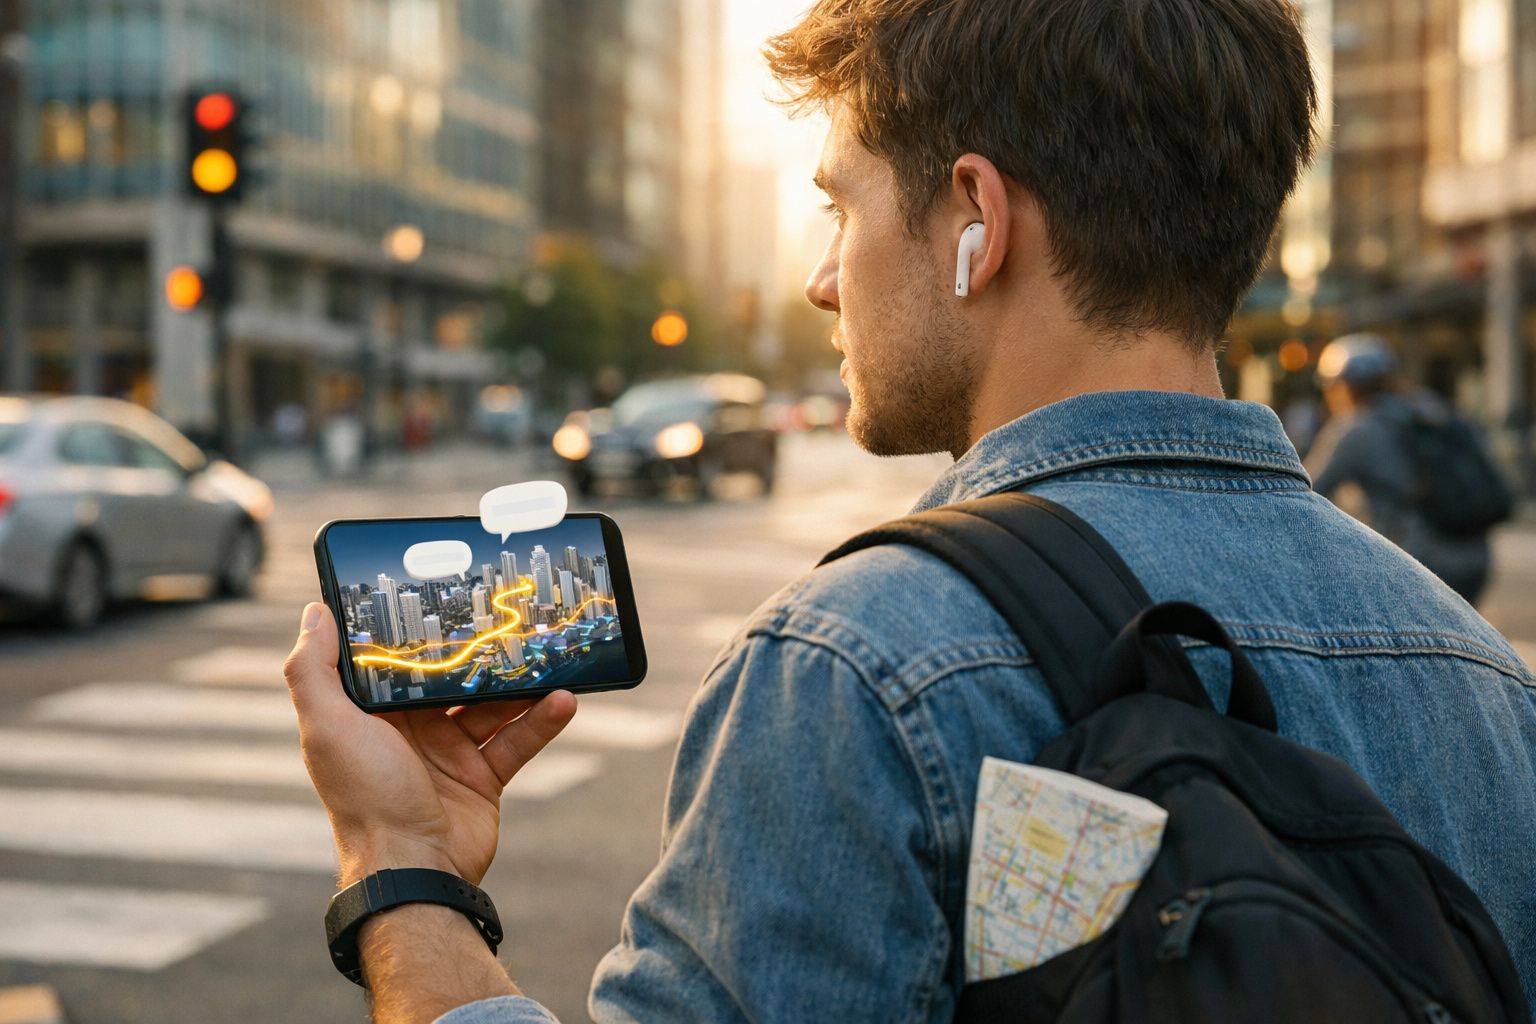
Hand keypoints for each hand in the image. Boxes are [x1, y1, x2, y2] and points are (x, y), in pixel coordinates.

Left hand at [284, 602, 576, 886]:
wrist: (414, 872)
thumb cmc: (365, 798)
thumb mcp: (327, 727)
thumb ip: (313, 670)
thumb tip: (315, 613)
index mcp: (371, 715)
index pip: (395, 662)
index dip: (417, 631)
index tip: (443, 595)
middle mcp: (409, 731)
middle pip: (450, 679)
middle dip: (478, 652)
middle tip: (509, 619)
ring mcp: (448, 754)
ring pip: (490, 705)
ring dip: (519, 683)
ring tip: (546, 655)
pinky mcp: (482, 777)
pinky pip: (516, 740)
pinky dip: (541, 721)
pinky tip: (564, 700)